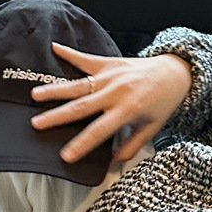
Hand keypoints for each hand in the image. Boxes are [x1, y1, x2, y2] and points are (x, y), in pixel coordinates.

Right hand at [30, 45, 191, 164]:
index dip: (82, 144)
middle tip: (37, 124)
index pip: (100, 131)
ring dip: (56, 90)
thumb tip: (111, 163)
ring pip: (79, 84)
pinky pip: (86, 59)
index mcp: (128, 110)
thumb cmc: (162, 102)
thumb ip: (130, 146)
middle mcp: (117, 92)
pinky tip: (55, 48)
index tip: (65, 155)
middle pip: (82, 106)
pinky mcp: (110, 63)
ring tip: (36, 95)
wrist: (174, 73)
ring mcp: (111, 76)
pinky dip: (69, 53)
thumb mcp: (151, 129)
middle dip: (58, 116)